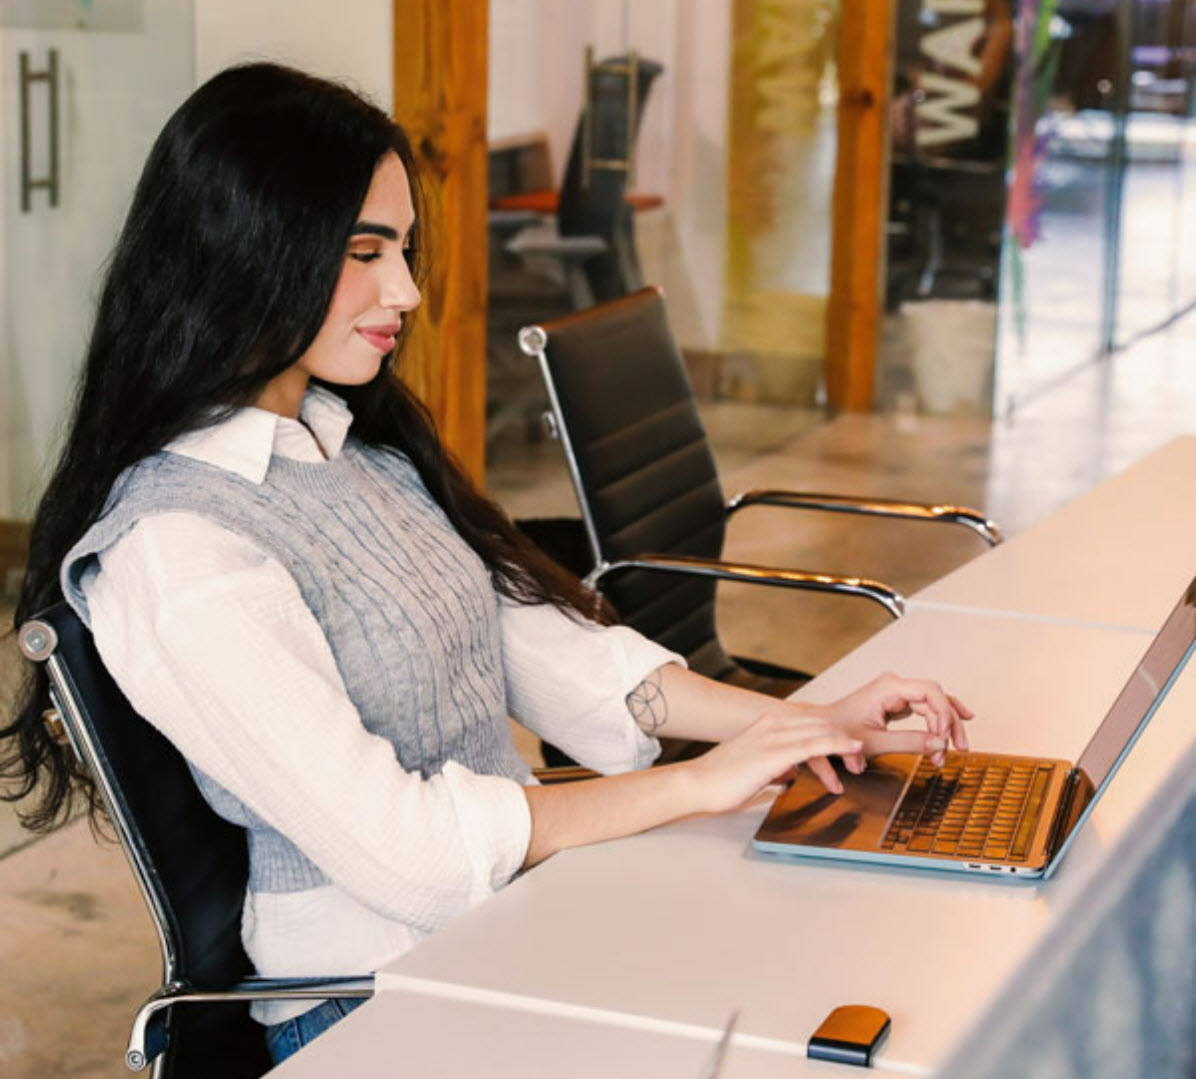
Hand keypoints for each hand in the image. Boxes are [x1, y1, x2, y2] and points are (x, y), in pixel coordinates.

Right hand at [682, 709, 863, 813]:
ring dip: (846, 740)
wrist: (697, 784)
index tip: (850, 742)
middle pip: (820, 721)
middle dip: (843, 734)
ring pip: (821, 730)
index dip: (832, 730)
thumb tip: (790, 773)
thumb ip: (775, 765)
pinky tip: (853, 748)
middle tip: (863, 753)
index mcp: (767, 723)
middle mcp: (771, 723)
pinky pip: (814, 745)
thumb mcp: (755, 766)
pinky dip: (838, 745)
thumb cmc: (721, 779)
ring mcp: (773, 736)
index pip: (810, 720)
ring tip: (864, 753)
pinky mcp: (774, 752)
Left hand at [807, 672, 972, 771]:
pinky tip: (951, 730)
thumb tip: (939, 744)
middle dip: (949, 723)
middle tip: (958, 747)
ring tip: (954, 748)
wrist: (822, 729)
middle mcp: (894, 685)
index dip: (944, 714)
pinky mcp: (896, 703)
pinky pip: (924, 709)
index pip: (930, 692)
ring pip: (933, 704)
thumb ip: (909, 743)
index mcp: (888, 687)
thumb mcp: (875, 742)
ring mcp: (896, 692)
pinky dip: (935, 724)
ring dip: (944, 726)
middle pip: (936, 698)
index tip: (947, 737)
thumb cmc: (839, 732)